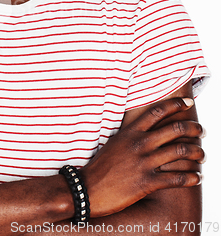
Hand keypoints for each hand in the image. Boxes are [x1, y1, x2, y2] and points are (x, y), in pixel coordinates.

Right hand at [81, 97, 204, 217]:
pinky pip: (177, 178)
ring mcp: (144, 162)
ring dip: (197, 153)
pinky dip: (192, 177)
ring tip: (202, 155)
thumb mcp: (114, 142)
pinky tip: (197, 177)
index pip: (157, 111)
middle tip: (201, 130)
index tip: (187, 103)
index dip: (175, 104)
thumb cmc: (101, 165)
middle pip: (175, 129)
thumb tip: (144, 130)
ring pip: (181, 152)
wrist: (89, 188)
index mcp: (131, 132)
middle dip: (193, 128)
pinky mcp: (147, 182)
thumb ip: (131, 134)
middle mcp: (140, 144)